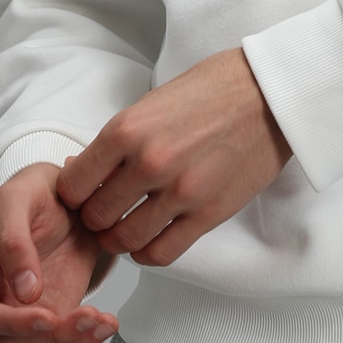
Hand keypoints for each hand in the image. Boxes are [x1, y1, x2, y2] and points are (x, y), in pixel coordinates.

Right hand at [0, 161, 119, 342]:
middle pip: (10, 342)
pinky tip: (103, 326)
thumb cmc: (34, 191)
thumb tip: (23, 291)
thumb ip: (15, 241)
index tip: (49, 317)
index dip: (11, 323)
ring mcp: (17, 314)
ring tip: (104, 322)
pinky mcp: (47, 322)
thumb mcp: (19, 198)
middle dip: (52, 337)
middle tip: (91, 317)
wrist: (67, 197)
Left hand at [56, 48, 293, 267]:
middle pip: (96, 217)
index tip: (83, 194)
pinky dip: (147, 253)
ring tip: (126, 226)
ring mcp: (179, 191)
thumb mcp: (151, 103)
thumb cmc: (211, 90)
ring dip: (119, 239)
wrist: (268, 93)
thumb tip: (80, 169)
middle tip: (106, 211)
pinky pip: (160, 253)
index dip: (73, 194)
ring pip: (124, 240)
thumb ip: (118, 140)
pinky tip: (149, 239)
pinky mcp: (208, 213)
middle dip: (95, 218)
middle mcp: (148, 162)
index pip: (74, 185)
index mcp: (127, 129)